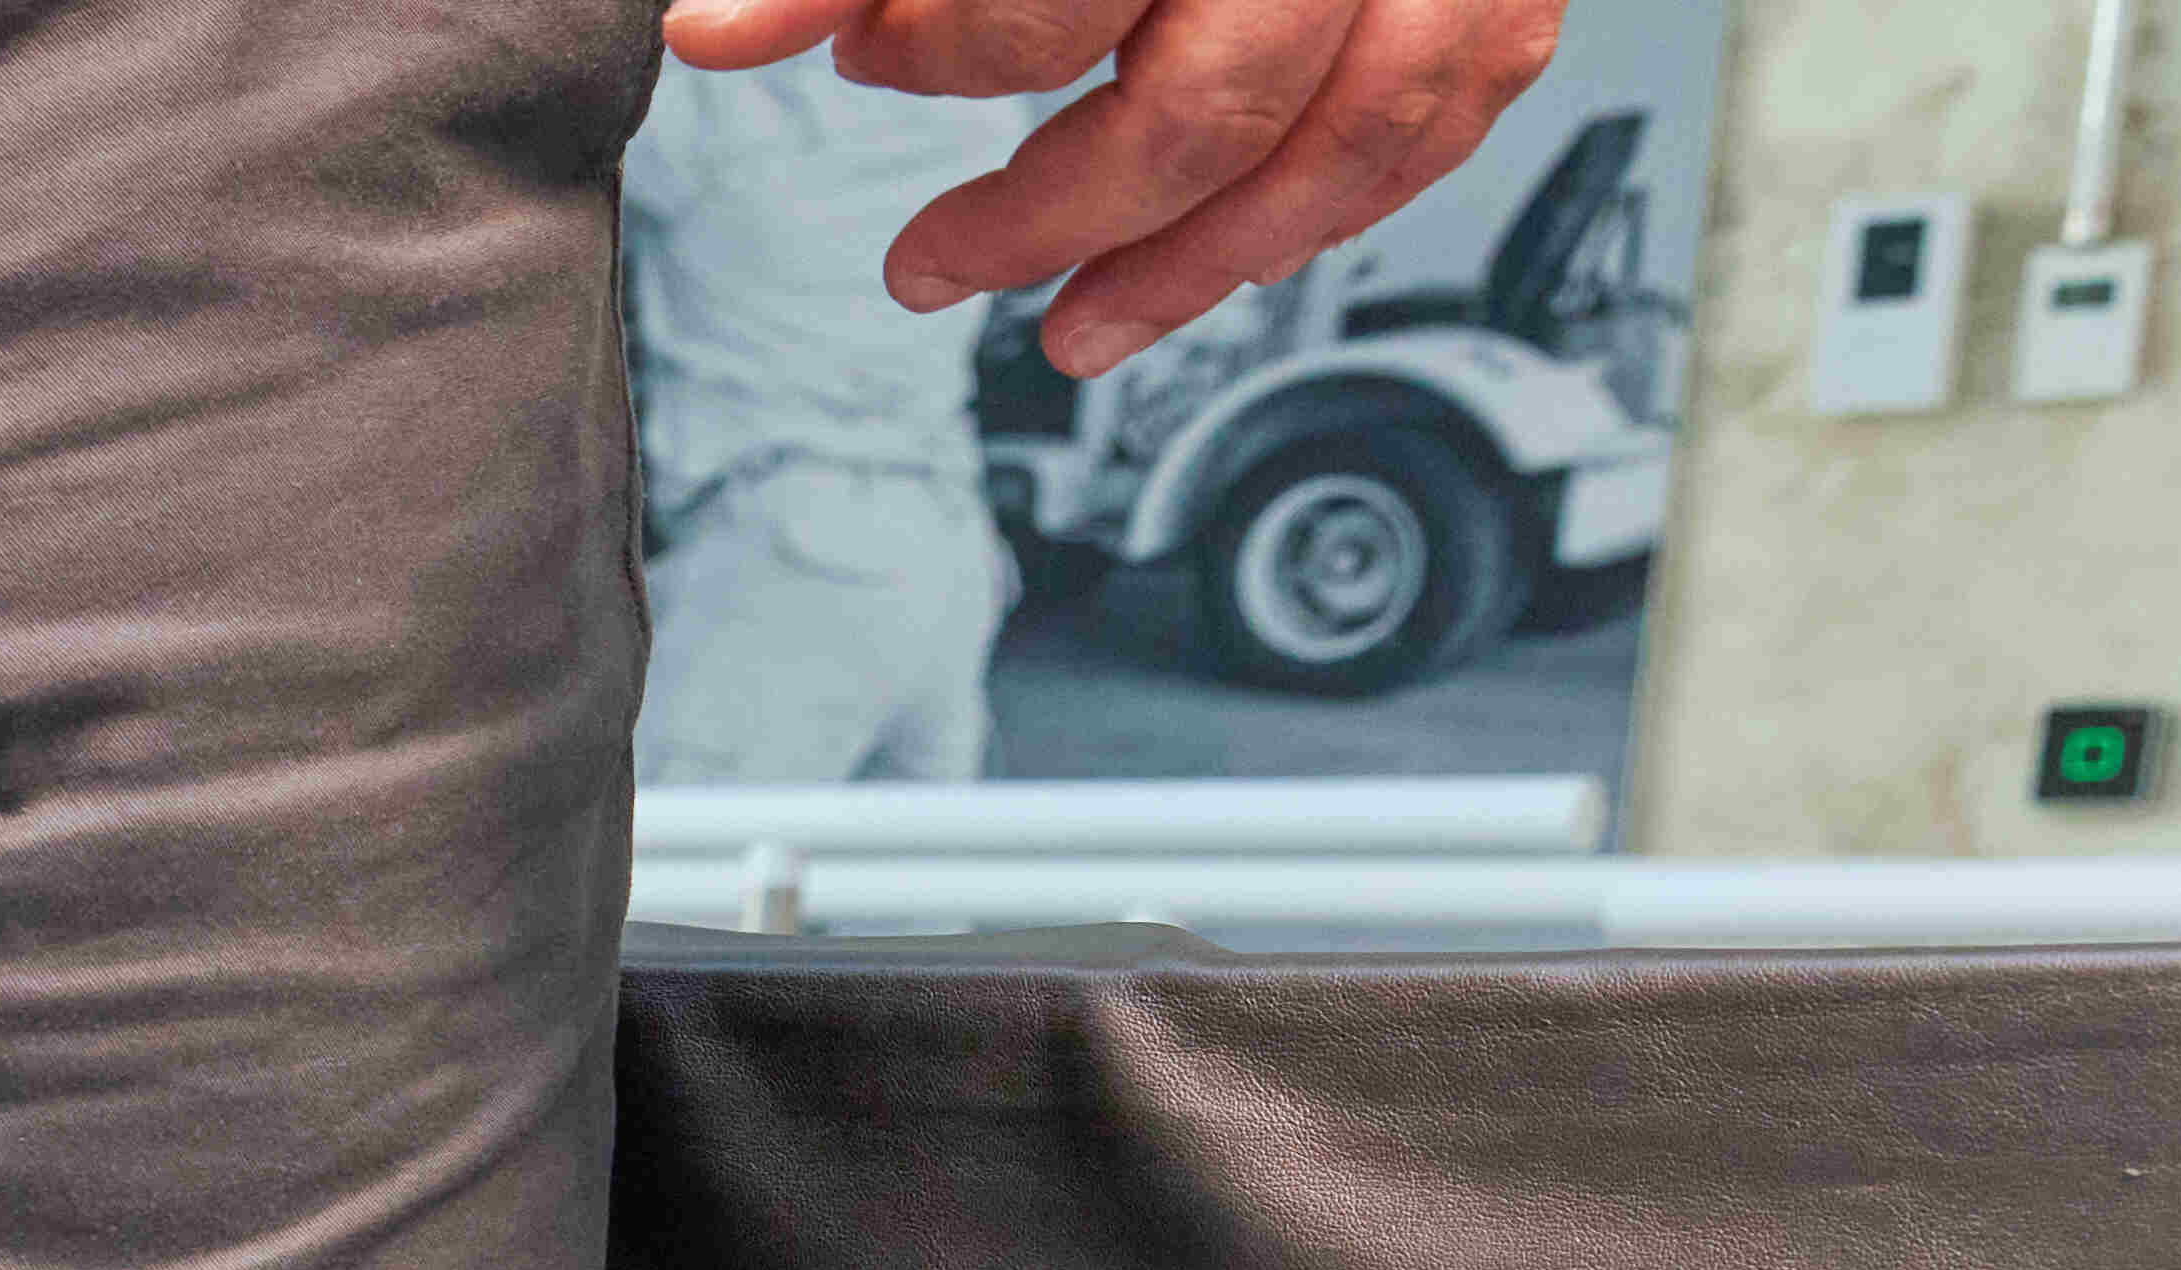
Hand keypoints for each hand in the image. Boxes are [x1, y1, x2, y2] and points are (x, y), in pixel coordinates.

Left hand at [663, 0, 1571, 380]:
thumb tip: (718, 31)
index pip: (1059, 2)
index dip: (944, 51)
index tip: (862, 54)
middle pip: (1210, 102)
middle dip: (1054, 212)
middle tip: (935, 263)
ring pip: (1351, 131)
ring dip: (1201, 259)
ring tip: (1079, 327)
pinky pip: (1461, 92)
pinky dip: (1353, 191)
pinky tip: (1247, 249)